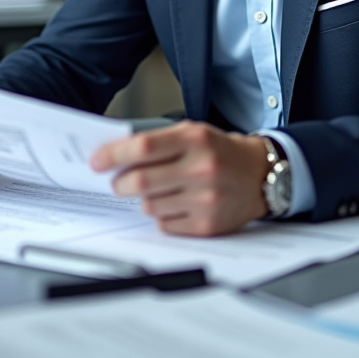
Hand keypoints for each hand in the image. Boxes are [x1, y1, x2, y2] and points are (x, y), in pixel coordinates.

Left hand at [90, 121, 269, 235]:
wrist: (261, 174)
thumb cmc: (220, 151)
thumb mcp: (194, 133)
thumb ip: (159, 140)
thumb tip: (116, 155)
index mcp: (195, 139)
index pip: (143, 147)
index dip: (114, 155)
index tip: (97, 161)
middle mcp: (201, 168)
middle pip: (140, 181)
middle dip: (119, 183)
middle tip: (118, 182)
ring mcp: (205, 199)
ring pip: (149, 206)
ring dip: (144, 199)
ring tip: (159, 190)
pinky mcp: (207, 224)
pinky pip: (165, 224)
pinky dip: (162, 215)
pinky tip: (176, 203)